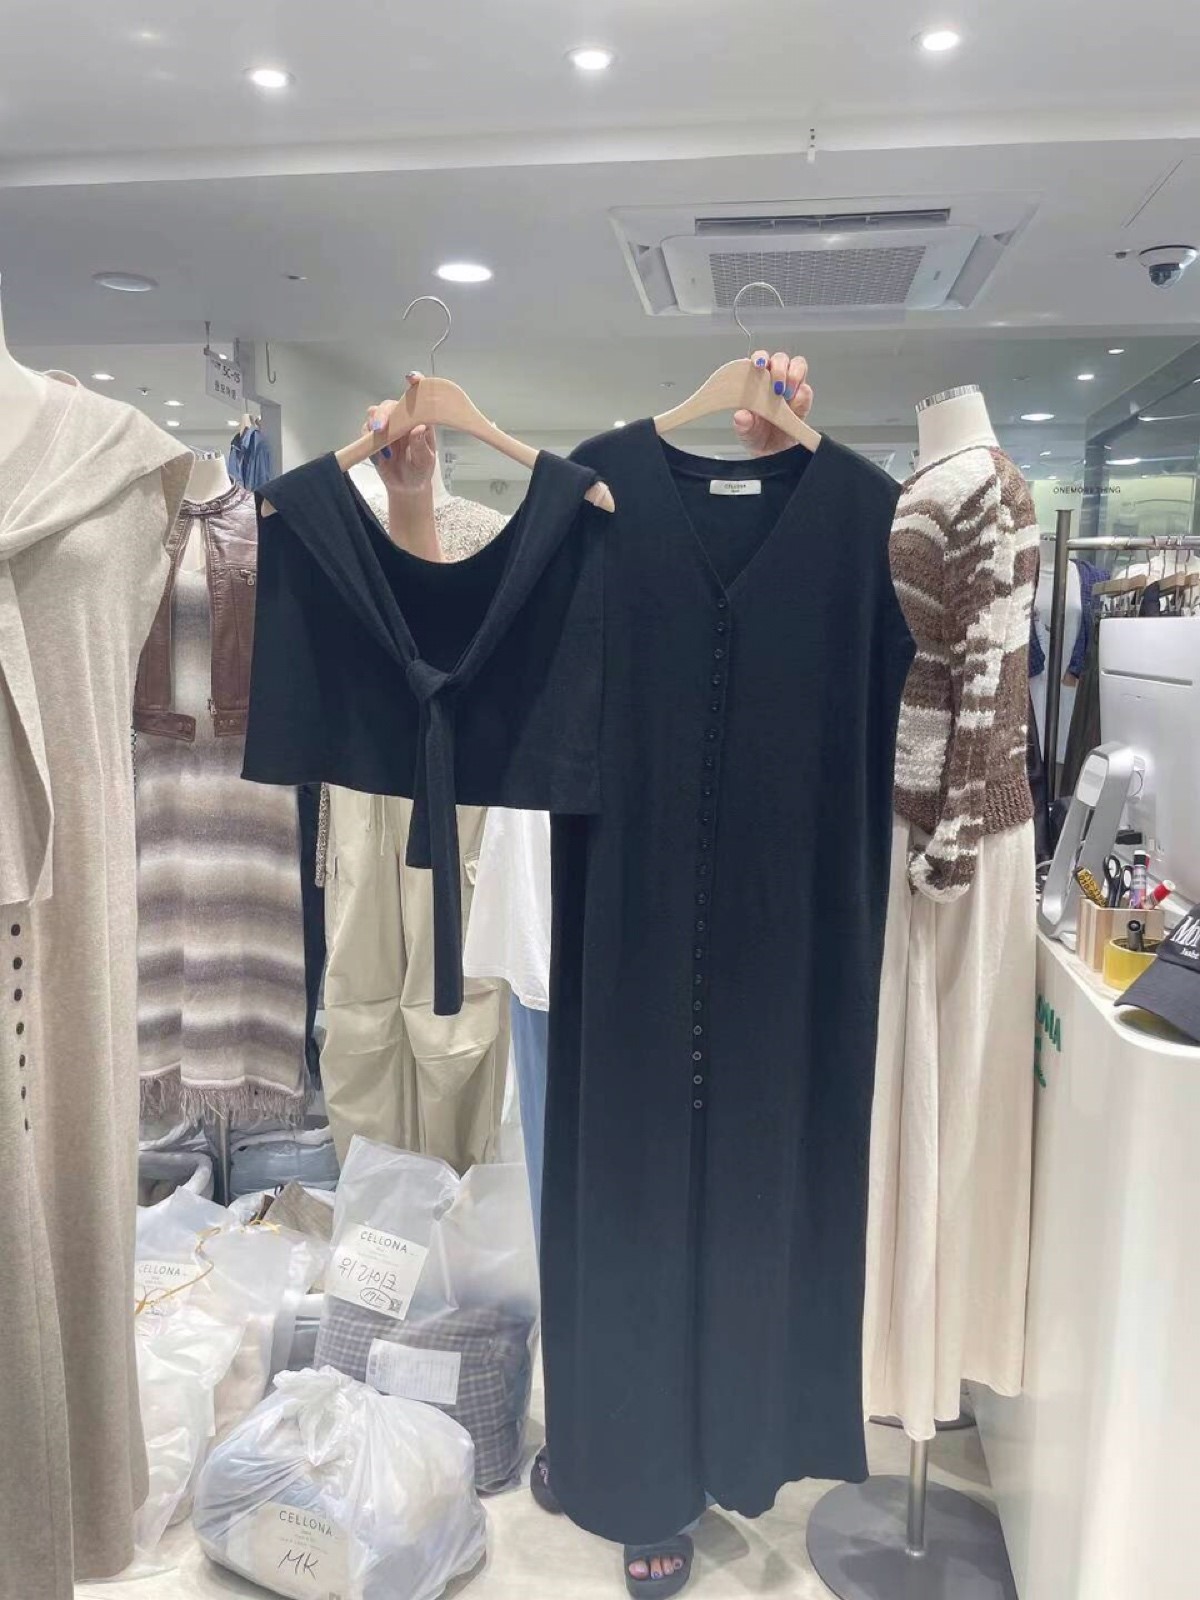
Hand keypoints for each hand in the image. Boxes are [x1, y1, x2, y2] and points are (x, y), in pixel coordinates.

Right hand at [364, 372, 437, 496]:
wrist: (406, 486)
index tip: (412, 378)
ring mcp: (387, 426)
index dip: (415, 383)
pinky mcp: (374, 436)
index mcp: (420, 419)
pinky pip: (366, 430)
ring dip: (375, 424)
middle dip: (383, 414)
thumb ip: (420, 445)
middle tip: (381, 429)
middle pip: (390, 405)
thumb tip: (418, 428)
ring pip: (375, 414)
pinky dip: (369, 440)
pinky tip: (380, 455)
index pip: (418, 396)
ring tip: (381, 444)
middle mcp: (402, 418)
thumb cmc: (420, 470)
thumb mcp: (425, 461)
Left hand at [734, 351, 812, 455]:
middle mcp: (774, 379)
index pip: (759, 360)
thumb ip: (743, 424)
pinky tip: (794, 407)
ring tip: (786, 396)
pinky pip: (806, 390)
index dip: (760, 358)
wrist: (773, 452)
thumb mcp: (746, 432)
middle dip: (779, 368)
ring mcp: (791, 387)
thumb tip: (741, 416)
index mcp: (756, 380)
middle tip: (776, 387)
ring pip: (798, 366)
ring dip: (794, 376)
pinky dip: (802, 395)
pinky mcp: (804, 399)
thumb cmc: (756, 435)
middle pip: (780, 359)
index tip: (759, 365)